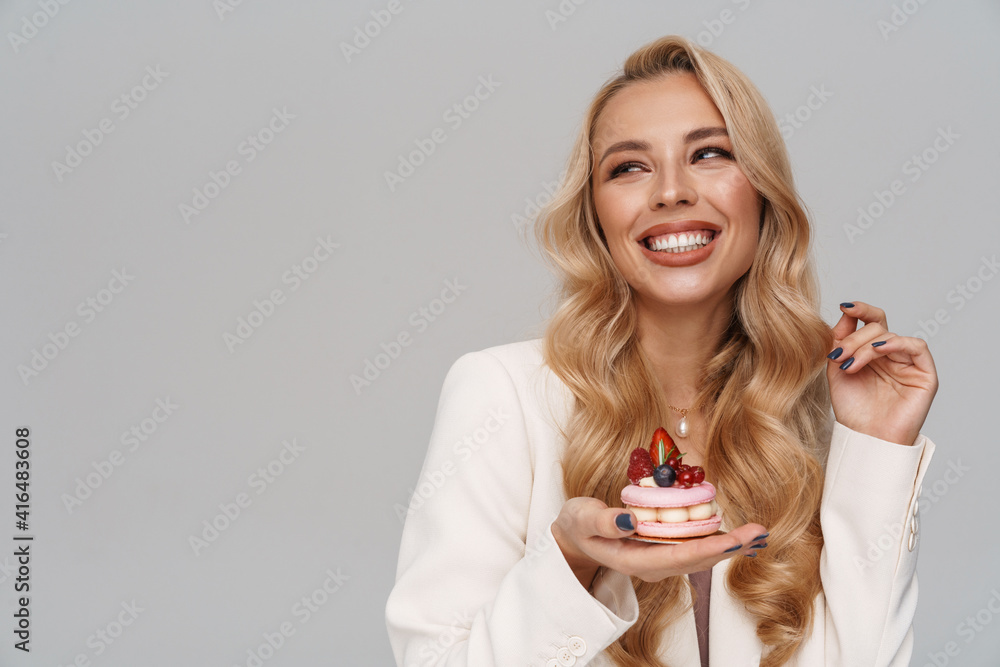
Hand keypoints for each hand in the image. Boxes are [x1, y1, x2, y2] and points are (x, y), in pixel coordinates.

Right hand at [551, 497, 767, 588]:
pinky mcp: (663, 551)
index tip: (734, 539)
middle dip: (729, 547)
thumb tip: (630, 520)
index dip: (708, 548)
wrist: (574, 537)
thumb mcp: (582, 517)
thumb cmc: (577, 524)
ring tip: (758, 535)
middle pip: (697, 561)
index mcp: (634, 560)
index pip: (678, 557)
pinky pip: (695, 549)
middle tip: (759, 532)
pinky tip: (738, 536)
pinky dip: (718, 542)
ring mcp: (659, 561)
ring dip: (729, 546)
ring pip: (700, 557)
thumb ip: (604, 521)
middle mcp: (652, 566)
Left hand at [826, 301, 937, 445]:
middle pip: (877, 328)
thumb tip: (845, 312)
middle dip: (854, 338)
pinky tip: (878, 349)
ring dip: (866, 346)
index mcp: (872, 353)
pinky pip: (916, 346)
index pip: (870, 322)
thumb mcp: (837, 369)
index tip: (844, 307)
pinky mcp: (924, 374)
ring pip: (890, 337)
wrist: (865, 438)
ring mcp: (908, 364)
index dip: (860, 310)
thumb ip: (840, 341)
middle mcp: (891, 355)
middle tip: (838, 356)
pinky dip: (896, 342)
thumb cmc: (852, 409)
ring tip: (850, 364)